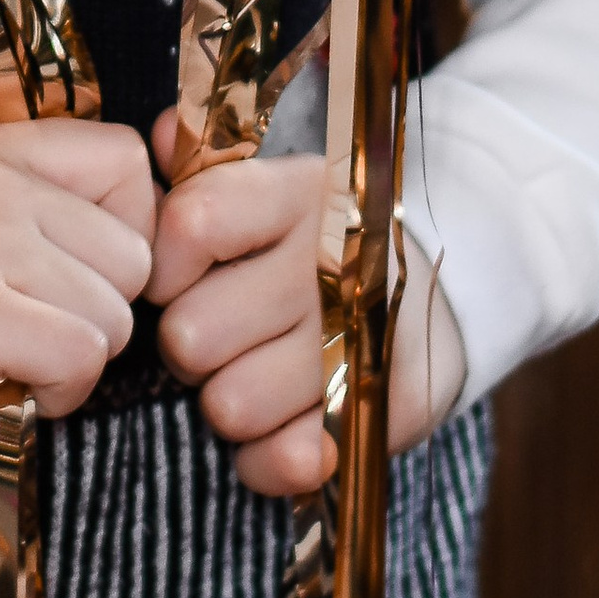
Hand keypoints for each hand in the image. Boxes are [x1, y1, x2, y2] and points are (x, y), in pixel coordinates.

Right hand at [0, 119, 158, 473]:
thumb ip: (25, 212)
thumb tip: (137, 248)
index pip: (126, 161)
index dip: (131, 232)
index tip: (83, 282)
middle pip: (132, 252)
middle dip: (100, 312)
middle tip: (34, 338)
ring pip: (114, 311)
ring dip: (77, 360)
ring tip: (8, 364)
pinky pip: (80, 355)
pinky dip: (58, 394)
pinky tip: (5, 391)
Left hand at [146, 119, 466, 497]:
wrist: (439, 294)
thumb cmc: (321, 240)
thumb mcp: (271, 184)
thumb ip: (205, 161)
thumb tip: (159, 136)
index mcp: (300, 194)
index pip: (193, 223)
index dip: (164, 261)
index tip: (175, 272)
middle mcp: (336, 264)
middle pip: (191, 334)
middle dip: (188, 341)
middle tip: (216, 329)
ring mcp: (366, 340)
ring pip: (229, 404)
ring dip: (226, 398)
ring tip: (251, 369)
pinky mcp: (390, 407)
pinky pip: (284, 460)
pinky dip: (267, 456)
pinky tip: (279, 424)